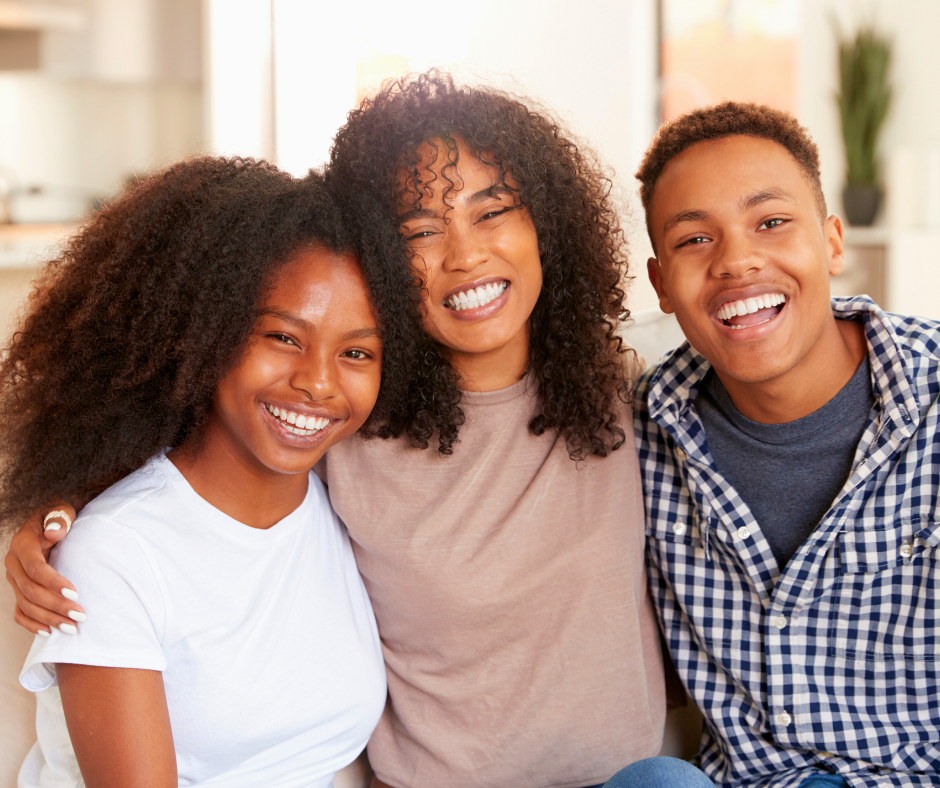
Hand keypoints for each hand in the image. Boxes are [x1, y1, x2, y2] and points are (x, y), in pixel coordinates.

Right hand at [4, 503, 84, 635]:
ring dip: (48, 618)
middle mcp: (13, 564)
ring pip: (26, 604)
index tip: (75, 593)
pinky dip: (31, 624)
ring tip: (71, 628)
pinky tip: (48, 632)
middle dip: (55, 605)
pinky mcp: (18, 590)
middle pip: (31, 591)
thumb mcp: (61, 509)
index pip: (35, 569)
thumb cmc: (58, 515)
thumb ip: (59, 518)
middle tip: (79, 616)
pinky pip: (19, 611)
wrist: (48, 521)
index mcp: (22, 545)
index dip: (53, 582)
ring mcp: (14, 579)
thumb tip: (54, 532)